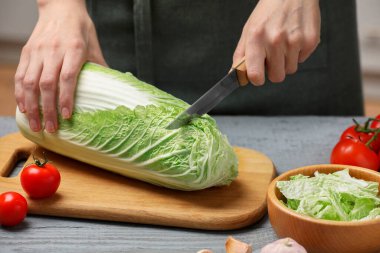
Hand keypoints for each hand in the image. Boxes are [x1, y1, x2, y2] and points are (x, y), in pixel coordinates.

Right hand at [15, 0, 105, 132]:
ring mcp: (37, 51)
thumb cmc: (80, 28)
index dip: (66, 98)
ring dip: (32, 106)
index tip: (67, 116)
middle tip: (51, 128)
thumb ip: (100, 67)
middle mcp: (53, 50)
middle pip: (47, 84)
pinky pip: (20, 75)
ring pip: (29, 82)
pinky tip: (24, 107)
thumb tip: (110, 89)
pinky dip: (21, 93)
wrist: (60, 6)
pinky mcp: (27, 52)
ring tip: (36, 124)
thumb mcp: (94, 45)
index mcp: (73, 49)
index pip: (68, 77)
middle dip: (47, 109)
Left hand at [233, 0, 320, 84]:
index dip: (256, 79)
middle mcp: (275, 40)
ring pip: (290, 70)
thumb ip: (241, 54)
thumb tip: (235, 75)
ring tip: (284, 43)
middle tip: (273, 55)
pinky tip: (294, 37)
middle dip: (274, 70)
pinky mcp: (311, 40)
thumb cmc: (268, 13)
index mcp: (256, 38)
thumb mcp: (249, 30)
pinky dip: (298, 53)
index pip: (255, 74)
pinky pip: (302, 60)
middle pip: (277, 77)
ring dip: (286, 61)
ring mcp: (295, 41)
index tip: (257, 76)